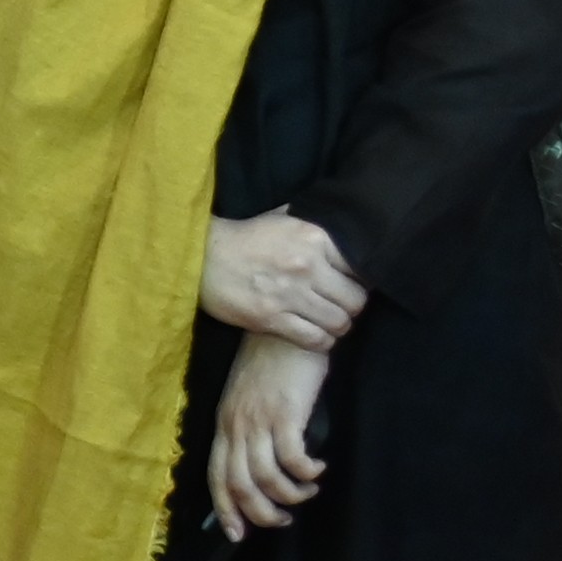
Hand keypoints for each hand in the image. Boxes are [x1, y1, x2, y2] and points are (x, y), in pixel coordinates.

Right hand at [200, 207, 369, 347]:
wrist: (201, 257)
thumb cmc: (244, 238)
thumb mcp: (282, 219)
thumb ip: (313, 224)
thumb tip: (340, 225)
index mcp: (314, 238)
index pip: (361, 266)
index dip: (361, 278)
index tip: (353, 282)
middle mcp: (306, 266)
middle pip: (355, 299)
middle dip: (352, 306)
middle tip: (343, 306)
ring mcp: (289, 294)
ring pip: (339, 322)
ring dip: (339, 326)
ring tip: (331, 322)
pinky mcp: (271, 318)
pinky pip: (315, 339)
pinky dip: (321, 341)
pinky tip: (317, 335)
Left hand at [205, 332, 331, 537]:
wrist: (286, 329)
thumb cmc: (272, 363)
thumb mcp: (249, 397)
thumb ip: (250, 427)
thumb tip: (260, 464)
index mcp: (225, 424)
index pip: (216, 476)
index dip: (225, 509)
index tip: (237, 534)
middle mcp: (236, 426)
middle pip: (239, 484)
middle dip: (261, 512)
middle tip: (283, 519)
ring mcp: (260, 419)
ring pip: (265, 476)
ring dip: (288, 494)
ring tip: (307, 491)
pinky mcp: (286, 412)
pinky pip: (292, 456)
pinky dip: (305, 470)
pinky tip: (317, 468)